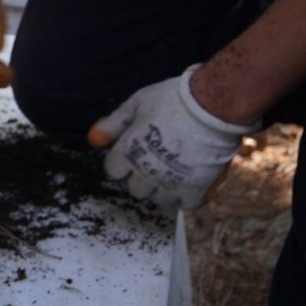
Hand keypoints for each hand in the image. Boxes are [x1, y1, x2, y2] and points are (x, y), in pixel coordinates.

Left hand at [88, 65, 255, 211]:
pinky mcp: (195, 191)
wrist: (211, 106)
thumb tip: (93, 139)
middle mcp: (146, 173)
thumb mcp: (136, 103)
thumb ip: (114, 123)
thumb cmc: (170, 99)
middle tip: (155, 160)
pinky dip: (186, 196)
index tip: (133, 151)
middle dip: (141, 176)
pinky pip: (185, 205)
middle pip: (135, 189)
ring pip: (158, 200)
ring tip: (173, 172)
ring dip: (162, 189)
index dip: (121, 160)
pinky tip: (189, 181)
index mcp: (128, 152)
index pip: (112, 171)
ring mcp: (171, 184)